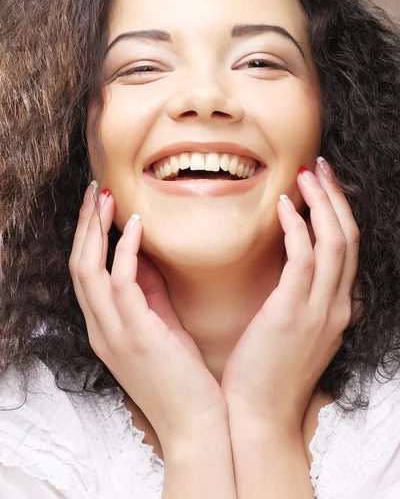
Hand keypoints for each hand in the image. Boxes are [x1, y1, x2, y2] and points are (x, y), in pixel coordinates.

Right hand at [69, 184, 226, 449]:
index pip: (85, 273)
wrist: (197, 424)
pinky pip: (120, 283)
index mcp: (105, 327)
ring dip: (95, 229)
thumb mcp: (159, 327)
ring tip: (105, 197)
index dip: (88, 237)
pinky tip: (137, 225)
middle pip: (78, 265)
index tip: (99, 206)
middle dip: (84, 225)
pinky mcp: (136, 335)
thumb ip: (147, 293)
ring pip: (88, 270)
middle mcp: (101, 329)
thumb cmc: (182, 376)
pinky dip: (124, 250)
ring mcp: (114, 333)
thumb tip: (143, 253)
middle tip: (94, 190)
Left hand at [222, 158, 358, 429]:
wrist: (257, 416)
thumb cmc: (267, 372)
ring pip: (335, 242)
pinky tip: (283, 206)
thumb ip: (303, 302)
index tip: (323, 187)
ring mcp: (319, 310)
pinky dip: (297, 227)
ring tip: (304, 175)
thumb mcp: (297, 334)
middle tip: (320, 168)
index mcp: (337, 309)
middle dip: (336, 197)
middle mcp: (337, 306)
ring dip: (322, 202)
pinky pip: (304, 258)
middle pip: (349, 238)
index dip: (340, 213)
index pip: (349, 250)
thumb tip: (294, 272)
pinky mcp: (292, 312)